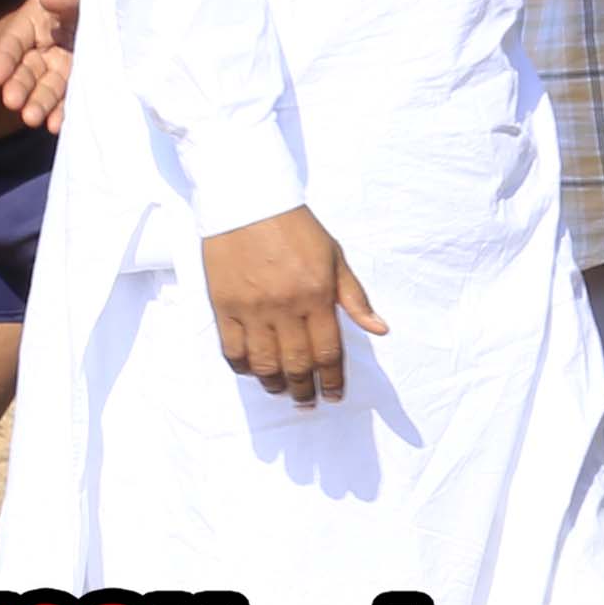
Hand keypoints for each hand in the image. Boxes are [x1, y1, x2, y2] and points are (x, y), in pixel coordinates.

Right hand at [0, 0, 79, 128]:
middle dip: (19, 87)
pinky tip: (59, 126)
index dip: (4, 59)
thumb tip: (50, 2)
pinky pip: (72, 96)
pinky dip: (65, 111)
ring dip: (39, 104)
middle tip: (12, 104)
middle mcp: (45, 44)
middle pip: (27, 69)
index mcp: (35, 19)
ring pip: (47, 86)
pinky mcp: (83, 76)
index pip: (14, 42)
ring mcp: (63, 62)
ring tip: (33, 120)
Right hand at [203, 203, 380, 407]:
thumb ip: (354, 297)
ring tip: (281, 391)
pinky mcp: (223, 304)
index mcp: (316, 296)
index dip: (332, 379)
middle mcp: (284, 307)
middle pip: (296, 364)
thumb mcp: (335, 258)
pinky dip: (243, 367)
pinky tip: (253, 372)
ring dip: (274, 384)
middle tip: (307, 402)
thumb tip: (380, 329)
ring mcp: (251, 308)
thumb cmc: (296, 228)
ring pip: (263, 363)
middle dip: (304, 390)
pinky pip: (232, 348)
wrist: (247, 202)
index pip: (328, 351)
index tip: (334, 395)